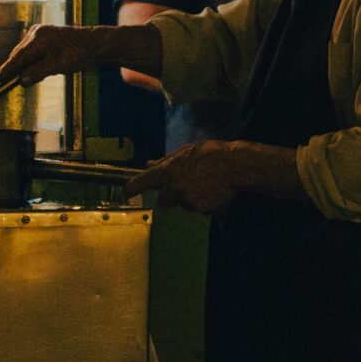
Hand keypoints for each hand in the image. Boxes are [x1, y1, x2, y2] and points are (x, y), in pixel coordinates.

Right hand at [0, 24, 108, 87]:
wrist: (94, 43)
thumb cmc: (78, 53)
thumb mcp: (57, 66)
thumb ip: (37, 73)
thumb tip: (21, 81)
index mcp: (38, 39)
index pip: (17, 58)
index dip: (6, 70)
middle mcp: (36, 33)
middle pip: (19, 55)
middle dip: (12, 69)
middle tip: (2, 82)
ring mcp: (40, 33)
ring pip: (25, 53)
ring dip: (22, 66)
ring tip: (18, 79)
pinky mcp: (45, 37)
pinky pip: (32, 51)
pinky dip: (31, 61)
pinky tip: (34, 70)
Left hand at [127, 140, 247, 213]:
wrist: (234, 165)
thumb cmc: (209, 154)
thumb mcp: (185, 152)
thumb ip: (165, 161)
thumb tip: (148, 164)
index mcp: (167, 171)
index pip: (141, 182)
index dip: (131, 188)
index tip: (126, 192)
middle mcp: (173, 188)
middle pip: (164, 201)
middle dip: (172, 195)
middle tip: (187, 183)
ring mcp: (187, 201)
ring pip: (183, 205)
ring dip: (190, 198)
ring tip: (205, 184)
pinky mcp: (201, 210)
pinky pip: (199, 210)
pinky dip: (205, 203)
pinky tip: (213, 191)